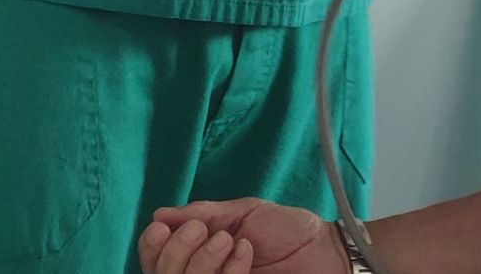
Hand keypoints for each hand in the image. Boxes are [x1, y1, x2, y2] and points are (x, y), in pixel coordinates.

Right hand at [139, 199, 349, 273]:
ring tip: (232, 242)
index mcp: (201, 253)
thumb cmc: (291, 230)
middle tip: (205, 232)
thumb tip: (161, 216)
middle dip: (178, 251)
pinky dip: (226, 271)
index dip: (152, 247)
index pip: (158, 259)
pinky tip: (245, 255)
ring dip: (202, 261)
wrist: (328, 251)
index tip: (163, 228)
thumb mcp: (247, 212)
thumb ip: (206, 213)